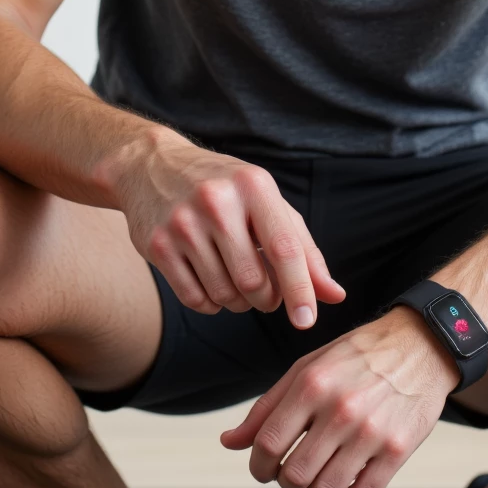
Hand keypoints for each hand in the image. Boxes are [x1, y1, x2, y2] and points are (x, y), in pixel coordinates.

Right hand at [117, 129, 344, 325]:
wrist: (153, 166)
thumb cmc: (225, 188)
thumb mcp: (267, 204)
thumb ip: (304, 250)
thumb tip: (335, 296)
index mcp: (253, 186)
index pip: (284, 249)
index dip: (300, 290)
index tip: (307, 321)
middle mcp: (216, 202)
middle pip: (253, 281)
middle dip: (266, 299)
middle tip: (266, 293)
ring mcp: (182, 223)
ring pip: (224, 294)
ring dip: (238, 302)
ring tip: (236, 282)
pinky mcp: (156, 244)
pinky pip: (193, 299)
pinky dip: (210, 304)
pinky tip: (211, 283)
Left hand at [219, 307, 459, 487]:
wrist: (421, 345)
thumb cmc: (358, 356)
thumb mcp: (307, 368)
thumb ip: (267, 407)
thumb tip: (229, 443)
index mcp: (312, 384)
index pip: (267, 444)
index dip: (257, 466)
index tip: (262, 469)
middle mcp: (340, 409)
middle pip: (293, 475)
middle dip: (285, 480)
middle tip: (293, 470)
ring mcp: (371, 432)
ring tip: (320, 473)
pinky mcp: (399, 450)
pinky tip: (350, 473)